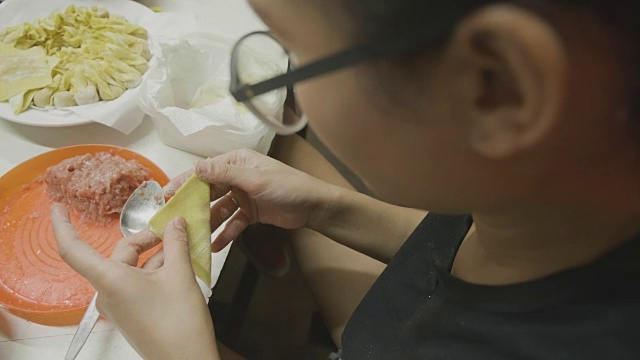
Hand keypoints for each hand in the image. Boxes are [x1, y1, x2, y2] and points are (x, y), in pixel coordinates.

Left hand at [51, 204, 217, 359]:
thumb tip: (175, 223)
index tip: (58, 208)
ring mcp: (119, 304)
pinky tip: (179, 265)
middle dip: (147, 238)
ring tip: (183, 248)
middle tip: (173, 229)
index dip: (63, 225)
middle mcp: (109, 293)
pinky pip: (137, 280)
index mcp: (112, 281)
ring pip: (132, 266)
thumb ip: (176, 244)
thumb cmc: (179, 326)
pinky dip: (156, 269)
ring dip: (156, 255)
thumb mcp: (181, 275)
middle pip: (120, 252)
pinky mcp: (131, 311)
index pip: (74, 249)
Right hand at [165, 149, 337, 251]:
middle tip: (175, 221)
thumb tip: (197, 167)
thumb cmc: (287, 186)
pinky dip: (225, 234)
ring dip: (208, 223)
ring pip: (219, 210)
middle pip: (209, 192)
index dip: (186, 182)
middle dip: (193, 206)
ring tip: (193, 238)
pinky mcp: (250, 213)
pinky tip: (215, 247)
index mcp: (238, 162)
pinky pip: (233, 224)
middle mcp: (237, 177)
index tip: (167, 194)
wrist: (314, 206)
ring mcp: (243, 196)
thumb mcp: (255, 179)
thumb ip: (226, 174)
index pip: (206, 171)